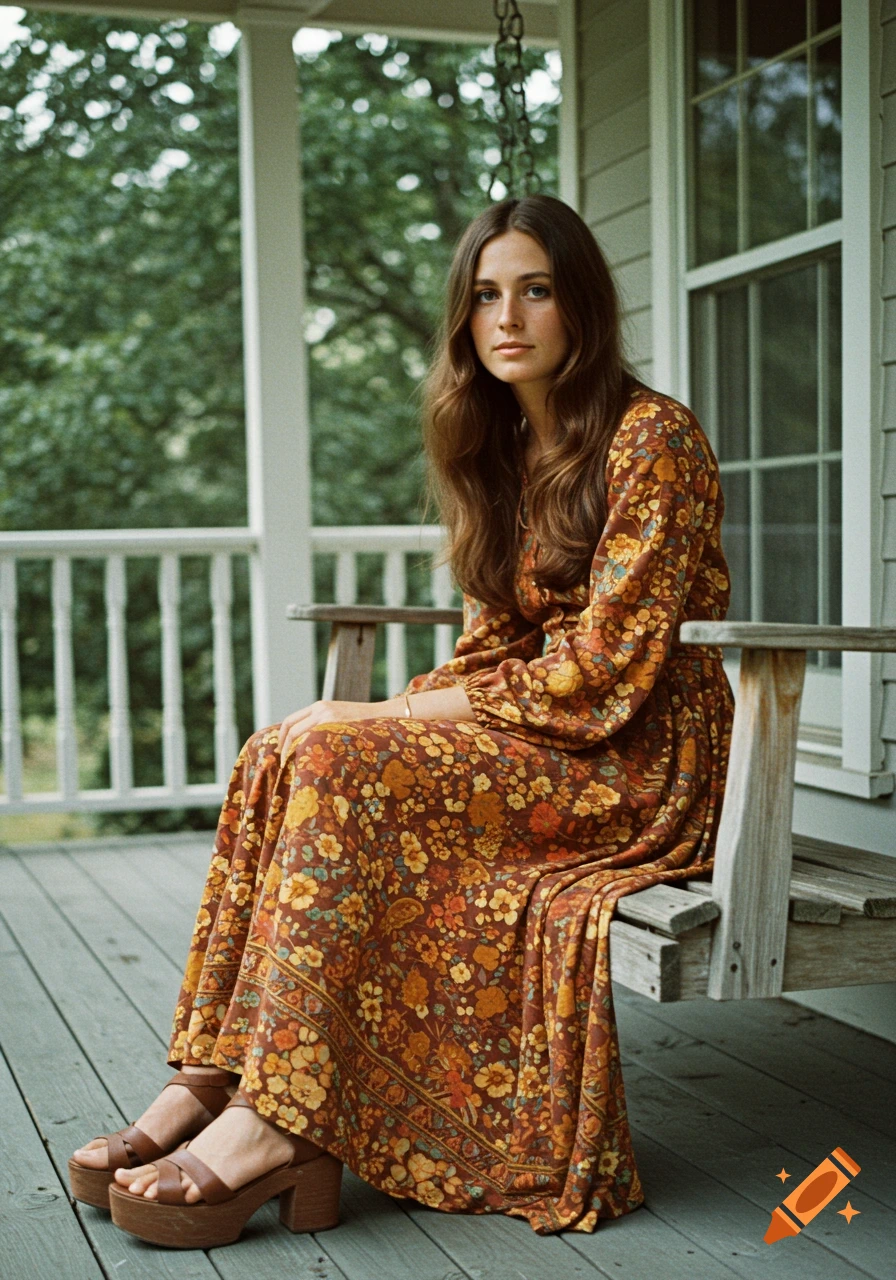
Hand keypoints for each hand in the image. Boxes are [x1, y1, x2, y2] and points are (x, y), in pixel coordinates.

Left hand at [277, 698, 396, 765]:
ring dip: (292, 751)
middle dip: (283, 747)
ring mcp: (328, 716)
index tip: (280, 751)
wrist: (384, 716)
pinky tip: (309, 763)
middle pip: (291, 728)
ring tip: (293, 767)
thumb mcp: (339, 718)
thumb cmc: (362, 723)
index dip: (281, 737)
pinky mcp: (336, 725)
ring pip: (299, 736)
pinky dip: (306, 752)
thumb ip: (323, 725)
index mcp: (320, 706)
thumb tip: (305, 744)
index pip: (290, 720)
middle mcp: (321, 708)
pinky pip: (313, 740)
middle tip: (283, 764)